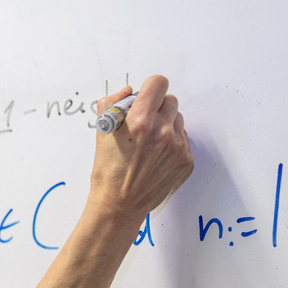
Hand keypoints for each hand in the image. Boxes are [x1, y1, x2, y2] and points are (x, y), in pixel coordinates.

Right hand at [90, 75, 192, 222]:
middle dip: (157, 107)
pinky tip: (156, 156)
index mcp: (140, 121)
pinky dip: (171, 143)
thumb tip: (128, 91)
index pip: (158, 83)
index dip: (149, 88)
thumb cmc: (108, 169)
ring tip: (149, 143)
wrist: (119, 204)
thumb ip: (111, 103)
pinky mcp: (186, 160)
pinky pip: (182, 138)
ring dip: (166, 124)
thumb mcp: (101, 131)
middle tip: (143, 123)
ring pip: (177, 119)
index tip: (145, 97)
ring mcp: (177, 147)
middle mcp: (162, 131)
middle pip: (170, 100)